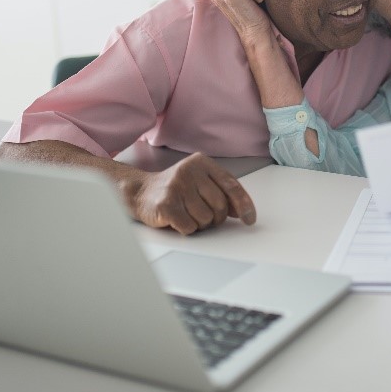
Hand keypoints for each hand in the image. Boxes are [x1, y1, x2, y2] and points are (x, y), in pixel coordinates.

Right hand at [120, 153, 256, 234]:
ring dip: (200, 224)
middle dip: (216, 218)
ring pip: (206, 219)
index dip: (244, 205)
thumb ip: (222, 191)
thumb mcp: (200, 182)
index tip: (250, 219)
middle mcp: (189, 171)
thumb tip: (243, 211)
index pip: (231, 185)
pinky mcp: (166, 204)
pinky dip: (187, 229)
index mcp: (202, 162)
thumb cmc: (175, 189)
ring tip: (187, 214)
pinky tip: (177, 219)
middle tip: (204, 216)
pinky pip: (190, 227)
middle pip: (220, 205)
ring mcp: (176, 186)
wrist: (140, 192)